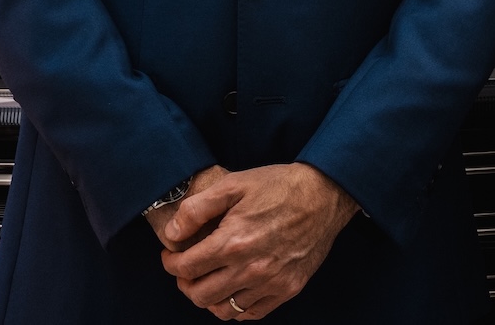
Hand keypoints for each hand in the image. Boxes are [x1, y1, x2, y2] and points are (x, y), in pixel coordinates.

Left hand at [160, 162, 358, 319]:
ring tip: (208, 281)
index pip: (186, 268)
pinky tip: (234, 289)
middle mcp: (251, 269)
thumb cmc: (279, 186)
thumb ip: (196, 209)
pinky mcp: (288, 289)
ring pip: (224, 310)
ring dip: (208, 299)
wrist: (324, 194)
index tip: (171, 255)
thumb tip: (171, 233)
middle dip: (184, 283)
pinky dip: (236, 307)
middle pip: (200, 295)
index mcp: (233, 242)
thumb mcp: (234, 184)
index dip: (171, 263)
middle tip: (186, 269)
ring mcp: (271, 283)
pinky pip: (252, 313)